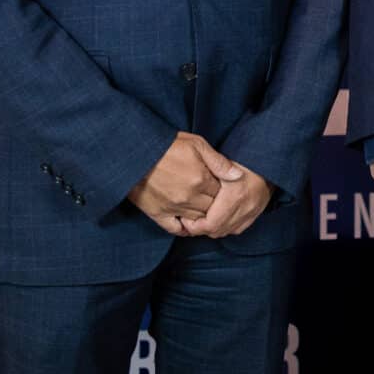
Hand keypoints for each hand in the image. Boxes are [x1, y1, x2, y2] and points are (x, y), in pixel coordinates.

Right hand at [127, 132, 241, 234]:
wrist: (134, 153)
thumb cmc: (166, 145)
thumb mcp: (196, 144)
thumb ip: (218, 161)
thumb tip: (239, 175)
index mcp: (201, 180)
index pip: (223, 194)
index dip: (225, 191)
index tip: (222, 186)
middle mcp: (189, 197)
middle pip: (213, 209)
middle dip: (217, 205)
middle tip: (215, 198)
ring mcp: (173, 208)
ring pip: (197, 220)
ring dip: (203, 216)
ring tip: (204, 209)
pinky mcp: (157, 214)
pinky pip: (175, 229)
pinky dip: (184, 228)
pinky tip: (189, 223)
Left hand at [181, 164, 272, 237]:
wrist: (269, 162)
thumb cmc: (246, 159)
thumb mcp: (225, 162)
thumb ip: (209, 174)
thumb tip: (192, 189)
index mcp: (235, 196)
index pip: (210, 224)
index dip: (194, 226)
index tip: (185, 218)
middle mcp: (245, 207)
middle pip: (216, 231)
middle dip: (200, 229)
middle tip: (190, 220)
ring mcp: (252, 212)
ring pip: (226, 231)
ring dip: (212, 229)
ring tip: (202, 218)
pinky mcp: (255, 213)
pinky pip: (237, 229)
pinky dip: (225, 227)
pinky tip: (218, 218)